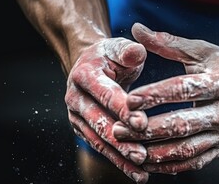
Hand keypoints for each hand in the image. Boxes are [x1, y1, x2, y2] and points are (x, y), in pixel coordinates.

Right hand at [65, 38, 148, 182]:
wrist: (90, 65)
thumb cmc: (110, 56)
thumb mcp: (118, 47)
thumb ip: (128, 50)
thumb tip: (138, 52)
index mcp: (84, 75)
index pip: (106, 94)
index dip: (123, 109)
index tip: (142, 123)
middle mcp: (75, 98)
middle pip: (99, 122)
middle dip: (121, 140)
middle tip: (141, 155)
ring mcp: (77, 116)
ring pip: (99, 140)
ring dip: (120, 157)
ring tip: (140, 172)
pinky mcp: (84, 128)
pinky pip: (102, 146)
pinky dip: (118, 160)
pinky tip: (136, 172)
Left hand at [113, 23, 218, 173]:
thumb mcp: (201, 50)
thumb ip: (168, 42)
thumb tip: (135, 28)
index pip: (184, 89)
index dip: (156, 95)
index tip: (129, 99)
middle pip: (183, 124)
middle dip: (148, 129)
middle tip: (118, 129)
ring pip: (187, 149)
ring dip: (154, 152)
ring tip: (127, 148)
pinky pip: (194, 162)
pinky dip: (169, 165)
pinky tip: (147, 163)